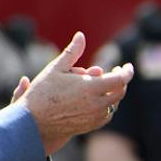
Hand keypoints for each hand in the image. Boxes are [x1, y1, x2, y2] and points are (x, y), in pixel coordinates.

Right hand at [17, 32, 132, 154]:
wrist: (33, 122)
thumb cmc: (42, 92)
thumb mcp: (56, 68)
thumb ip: (72, 52)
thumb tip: (80, 35)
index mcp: (91, 88)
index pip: (120, 79)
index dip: (127, 71)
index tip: (126, 66)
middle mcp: (97, 104)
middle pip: (120, 91)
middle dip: (120, 80)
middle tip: (115, 71)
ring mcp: (95, 117)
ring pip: (114, 103)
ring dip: (112, 92)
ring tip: (103, 83)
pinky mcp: (92, 125)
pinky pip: (106, 114)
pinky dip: (106, 104)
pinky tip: (97, 97)